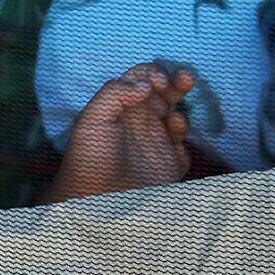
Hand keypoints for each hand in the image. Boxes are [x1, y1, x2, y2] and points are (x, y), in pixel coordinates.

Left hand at [42, 63, 193, 204]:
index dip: (153, 73)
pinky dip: (185, 140)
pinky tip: (175, 139)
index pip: (142, 78)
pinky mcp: (169, 165)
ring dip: (182, 110)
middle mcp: (140, 121)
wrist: (95, 201)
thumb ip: (115, 92)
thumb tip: (145, 84)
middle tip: (186, 79)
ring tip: (175, 118)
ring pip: (178, 117)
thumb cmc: (89, 157)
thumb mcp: (91, 118)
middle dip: (177, 82)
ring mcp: (157, 142)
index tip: (159, 81)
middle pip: (165, 93)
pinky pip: (185, 148)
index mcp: (121, 107)